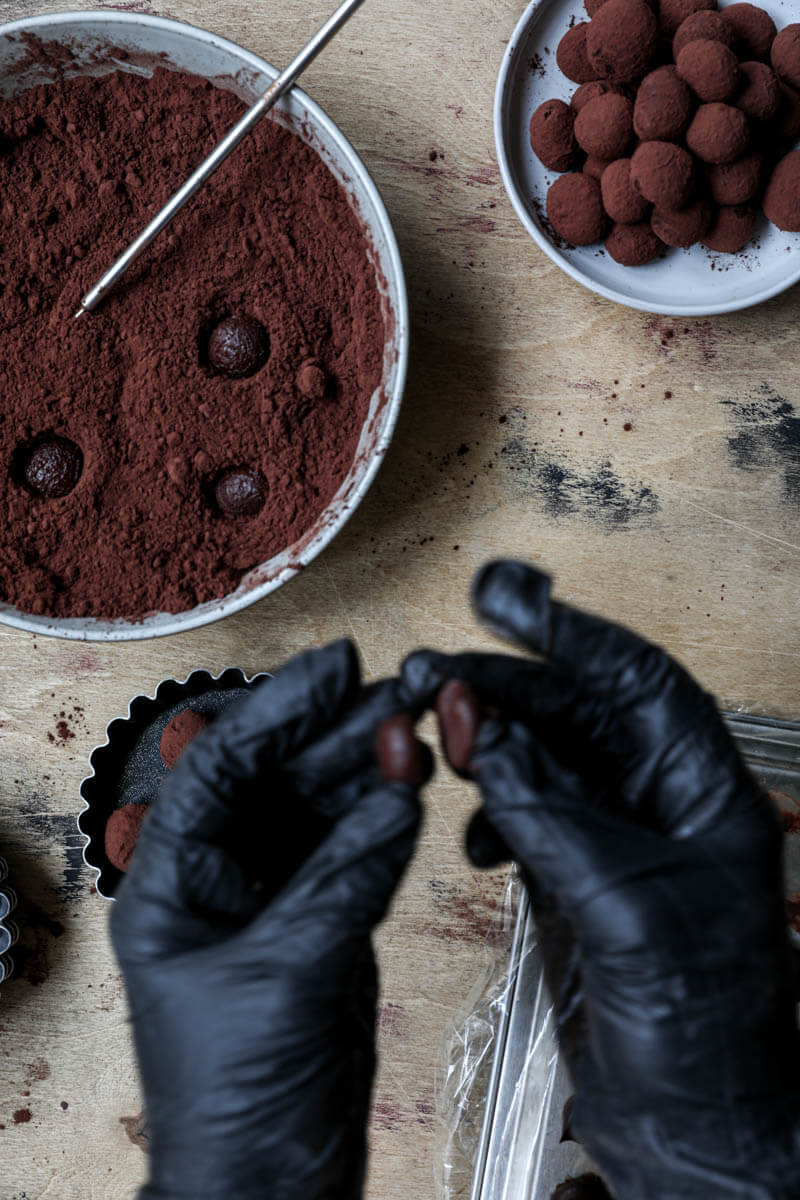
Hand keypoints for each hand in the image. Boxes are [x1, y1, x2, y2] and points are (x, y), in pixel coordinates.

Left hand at [111, 640, 424, 1199]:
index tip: (336, 668)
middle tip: (397, 693)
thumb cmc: (235, 1096)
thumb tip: (397, 792)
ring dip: (368, 769)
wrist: (271, 1187)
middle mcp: (220, 877)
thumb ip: (345, 877)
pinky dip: (387, 819)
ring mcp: (274, 897)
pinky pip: (356, 851)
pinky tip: (416, 788)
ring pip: (322, 808)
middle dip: (336, 733)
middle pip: (279, 778)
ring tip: (418, 729)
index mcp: (173, 880)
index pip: (223, 764)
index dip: (279, 708)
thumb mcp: (287, 972)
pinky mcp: (322, 922)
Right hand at [403, 561, 799, 1199]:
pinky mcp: (578, 880)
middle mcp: (662, 804)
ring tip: (432, 738)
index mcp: (703, 791)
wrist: (697, 1134)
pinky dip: (490, 810)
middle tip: (427, 673)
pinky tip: (473, 832)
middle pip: (576, 713)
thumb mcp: (628, 907)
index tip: (504, 598)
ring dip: (487, 745)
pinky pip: (524, 815)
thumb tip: (489, 745)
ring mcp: (616, 841)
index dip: (569, 633)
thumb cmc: (707, 1031)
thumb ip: (554, 818)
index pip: (636, 681)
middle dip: (503, 688)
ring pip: (543, 761)